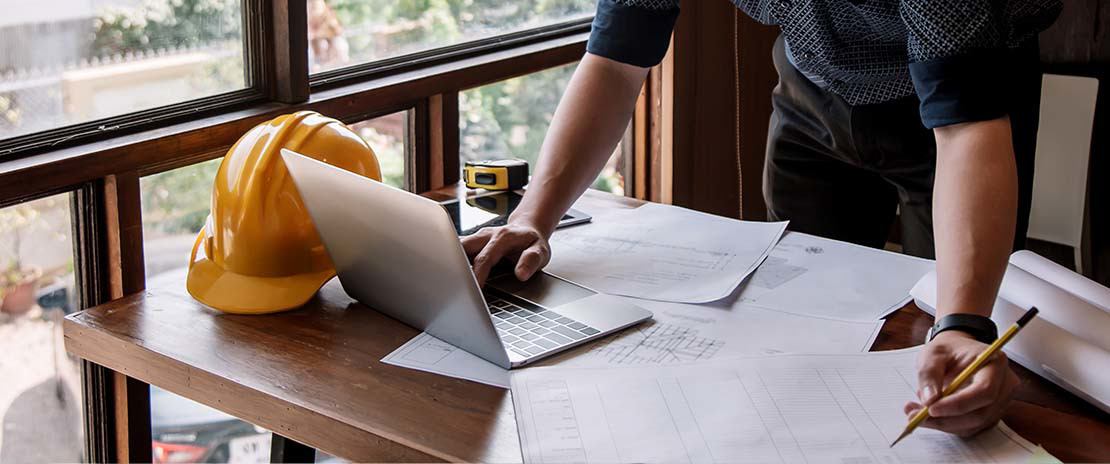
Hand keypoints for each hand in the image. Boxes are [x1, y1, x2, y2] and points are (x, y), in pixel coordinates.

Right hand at [461, 220, 551, 286]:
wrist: (528, 229)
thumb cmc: (532, 242)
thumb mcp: (541, 251)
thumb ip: (532, 261)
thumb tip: (521, 274)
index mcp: (502, 237)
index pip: (484, 258)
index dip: (477, 275)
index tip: (474, 290)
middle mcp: (486, 235)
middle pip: (463, 248)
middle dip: (456, 266)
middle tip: (453, 286)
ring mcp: (477, 238)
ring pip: (456, 247)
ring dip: (452, 262)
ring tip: (450, 282)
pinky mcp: (472, 242)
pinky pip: (457, 250)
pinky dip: (454, 262)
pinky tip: (452, 276)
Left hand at [904, 331, 1019, 436]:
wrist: (957, 352)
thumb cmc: (948, 350)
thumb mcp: (932, 354)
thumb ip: (929, 374)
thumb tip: (929, 400)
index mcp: (995, 363)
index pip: (984, 391)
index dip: (958, 404)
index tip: (931, 408)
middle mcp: (1005, 385)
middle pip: (980, 413)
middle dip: (945, 419)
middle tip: (915, 416)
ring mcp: (1001, 402)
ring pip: (973, 424)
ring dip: (943, 423)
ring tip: (918, 411)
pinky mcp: (991, 414)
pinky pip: (970, 428)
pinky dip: (948, 425)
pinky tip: (930, 414)